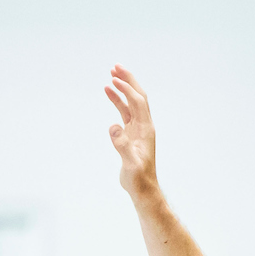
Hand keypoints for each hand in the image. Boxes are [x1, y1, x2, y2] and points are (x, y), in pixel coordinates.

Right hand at [104, 64, 158, 198]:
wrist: (142, 188)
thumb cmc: (138, 178)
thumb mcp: (130, 164)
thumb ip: (122, 145)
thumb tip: (113, 127)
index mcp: (146, 129)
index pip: (137, 103)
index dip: (127, 90)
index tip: (114, 80)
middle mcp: (144, 125)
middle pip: (138, 96)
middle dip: (128, 80)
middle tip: (116, 66)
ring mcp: (137, 128)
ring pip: (130, 102)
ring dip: (122, 88)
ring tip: (111, 75)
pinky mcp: (131, 133)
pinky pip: (125, 111)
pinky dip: (117, 100)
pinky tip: (109, 93)